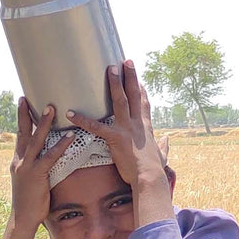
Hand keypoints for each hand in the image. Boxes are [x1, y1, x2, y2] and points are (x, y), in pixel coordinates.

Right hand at [9, 98, 73, 230]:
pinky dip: (60, 145)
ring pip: (35, 140)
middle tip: (27, 97)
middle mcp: (19, 160)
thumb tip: (47, 155)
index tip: (22, 102)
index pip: (20, 135)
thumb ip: (38, 165)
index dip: (21, 119)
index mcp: (18, 160)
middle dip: (26, 114)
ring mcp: (26, 167)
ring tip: (51, 108)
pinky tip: (69, 136)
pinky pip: (50, 157)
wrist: (23, 218)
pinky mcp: (36, 175)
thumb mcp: (32, 178)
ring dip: (43, 123)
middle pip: (23, 132)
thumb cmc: (31, 199)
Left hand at [67, 61, 166, 190]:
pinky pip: (96, 127)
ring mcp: (127, 129)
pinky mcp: (116, 138)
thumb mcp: (162, 154)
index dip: (142, 90)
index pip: (144, 104)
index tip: (139, 78)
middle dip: (130, 77)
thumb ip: (164, 145)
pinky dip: (82, 119)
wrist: (149, 177)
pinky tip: (71, 112)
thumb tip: (168, 139)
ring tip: (110, 69)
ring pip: (120, 101)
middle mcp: (137, 123)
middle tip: (126, 61)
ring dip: (115, 84)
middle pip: (134, 95)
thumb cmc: (154, 168)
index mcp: (146, 127)